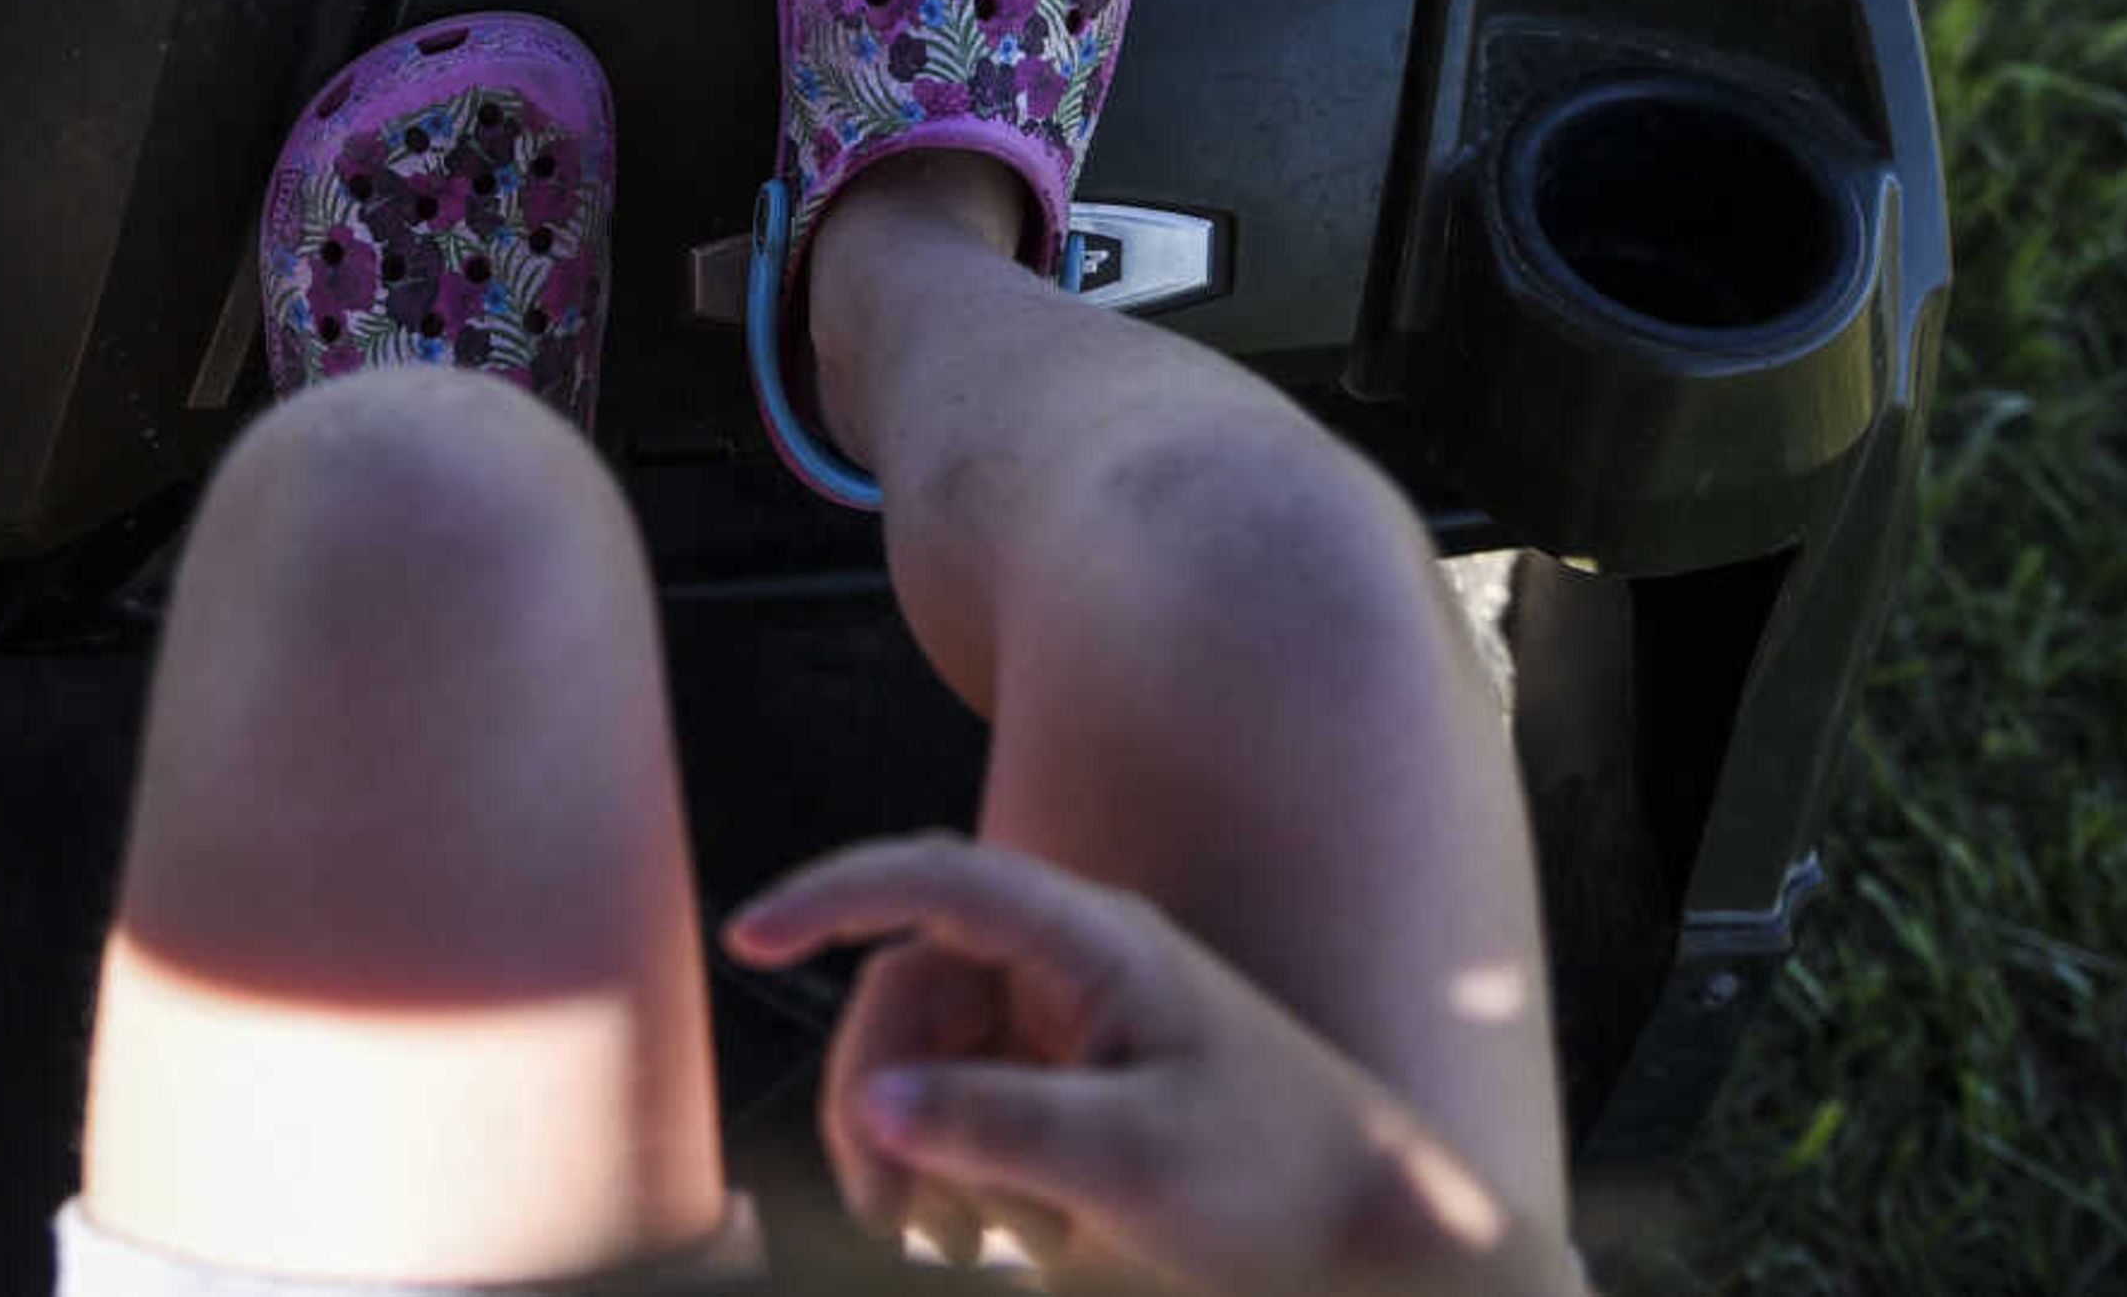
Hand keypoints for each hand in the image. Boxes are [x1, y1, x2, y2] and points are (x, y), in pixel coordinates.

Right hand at [725, 834, 1578, 1296]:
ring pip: (929, 1055)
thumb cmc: (1278, 1182)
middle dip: (878, 1095)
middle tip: (884, 1211)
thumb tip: (874, 1102)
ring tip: (938, 1246)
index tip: (748, 940)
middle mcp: (1070, 964)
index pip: (933, 880)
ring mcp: (1069, 1022)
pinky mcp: (1072, 1083)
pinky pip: (969, 1102)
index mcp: (1093, 942)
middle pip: (912, 992)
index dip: (831, 897)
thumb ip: (997, 1126)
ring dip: (912, 1145)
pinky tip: (978, 1241)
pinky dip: (954, 1168)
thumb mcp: (1136, 1163)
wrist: (1379, 1241)